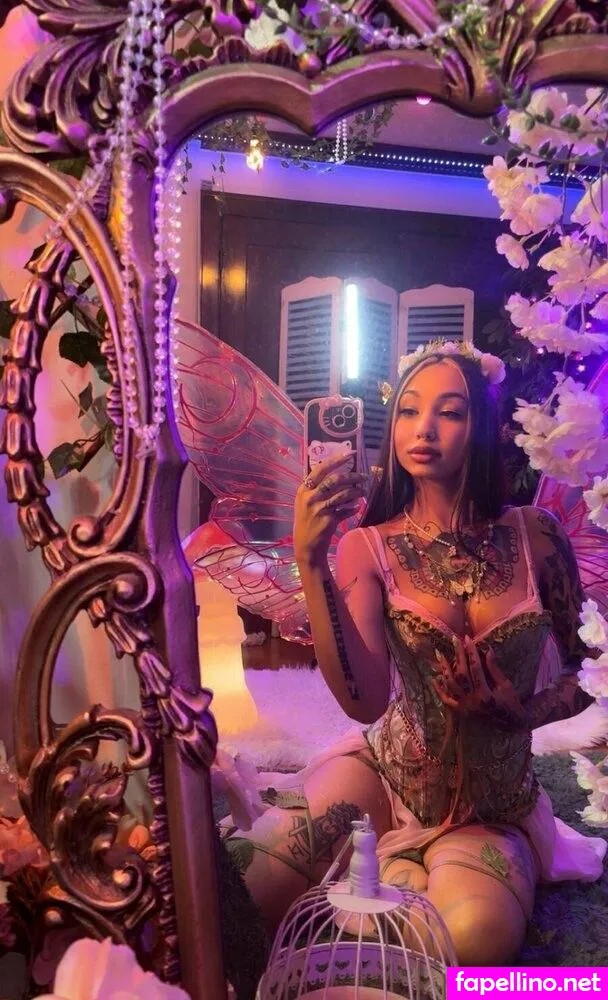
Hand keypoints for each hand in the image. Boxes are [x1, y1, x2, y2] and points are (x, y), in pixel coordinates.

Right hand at [294, 451, 367, 568]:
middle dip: (352, 476)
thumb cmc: (306, 521)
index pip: (321, 469)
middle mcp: (310, 497)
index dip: (337, 460)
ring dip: (357, 492)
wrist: (306, 545)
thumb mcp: (305, 502)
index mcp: (304, 489)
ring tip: (363, 491)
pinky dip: (353, 508)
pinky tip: (357, 507)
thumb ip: (317, 489)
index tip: (350, 454)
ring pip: (343, 494)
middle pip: (335, 480)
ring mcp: (319, 509)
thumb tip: (338, 474)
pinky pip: (346, 510)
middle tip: (364, 476)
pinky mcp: (328, 520)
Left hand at [431, 635, 526, 730]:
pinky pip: (446, 701)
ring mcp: (465, 707)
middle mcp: (473, 701)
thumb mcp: (506, 685)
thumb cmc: (511, 703)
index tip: (467, 638)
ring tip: (440, 654)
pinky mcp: (461, 712)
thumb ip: (494, 668)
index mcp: (486, 694)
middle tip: (454, 640)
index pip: (476, 668)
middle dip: (457, 655)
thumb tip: (487, 649)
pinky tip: (434, 678)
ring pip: (451, 685)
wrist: (511, 724)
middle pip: (461, 674)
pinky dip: (439, 690)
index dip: (471, 652)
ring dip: (444, 669)